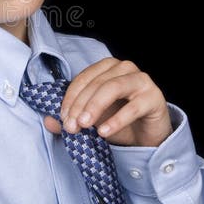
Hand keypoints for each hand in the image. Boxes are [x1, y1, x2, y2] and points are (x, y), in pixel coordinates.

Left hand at [43, 58, 172, 146]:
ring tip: (84, 126)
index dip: (70, 99)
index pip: (83, 79)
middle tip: (71, 127)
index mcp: (106, 67)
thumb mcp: (91, 121)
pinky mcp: (154, 97)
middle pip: (96, 83)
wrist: (148, 136)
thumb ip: (70, 119)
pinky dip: (116, 120)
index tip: (62, 120)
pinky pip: (133, 107)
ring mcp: (140, 80)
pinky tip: (104, 132)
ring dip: (95, 107)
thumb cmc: (119, 121)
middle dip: (80, 106)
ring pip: (112, 88)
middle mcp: (124, 68)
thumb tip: (49, 121)